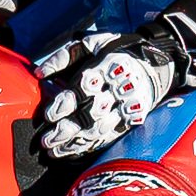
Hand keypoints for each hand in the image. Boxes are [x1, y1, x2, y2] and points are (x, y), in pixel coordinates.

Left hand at [30, 8, 195, 162]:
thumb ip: (64, 57)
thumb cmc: (117, 51)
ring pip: (100, 128)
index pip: (84, 89)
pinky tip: (73, 152)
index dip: (66, 103)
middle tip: (47, 140)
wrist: (157, 63)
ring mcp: (128, 107)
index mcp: (107, 67)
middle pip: (91, 113)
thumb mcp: (92, 43)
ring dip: (76, 142)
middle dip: (68, 129)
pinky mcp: (133, 120)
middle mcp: (119, 89)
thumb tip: (39, 73)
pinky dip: (91, 146)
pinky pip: (111, 136)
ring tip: (55, 151)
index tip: (49, 115)